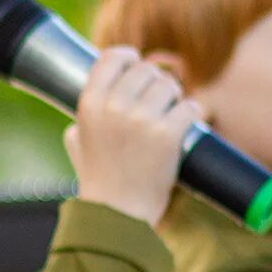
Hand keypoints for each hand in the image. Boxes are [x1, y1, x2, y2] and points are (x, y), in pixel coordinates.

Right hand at [65, 48, 203, 226]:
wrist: (117, 215)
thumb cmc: (99, 180)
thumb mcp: (78, 141)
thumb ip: (85, 115)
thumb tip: (100, 91)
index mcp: (89, 104)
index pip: (113, 57)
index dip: (129, 57)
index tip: (137, 64)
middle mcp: (113, 107)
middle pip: (147, 70)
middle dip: (156, 83)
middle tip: (159, 102)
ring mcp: (141, 120)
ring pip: (170, 85)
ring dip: (175, 98)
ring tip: (171, 114)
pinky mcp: (168, 135)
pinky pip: (191, 107)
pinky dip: (193, 115)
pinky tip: (188, 124)